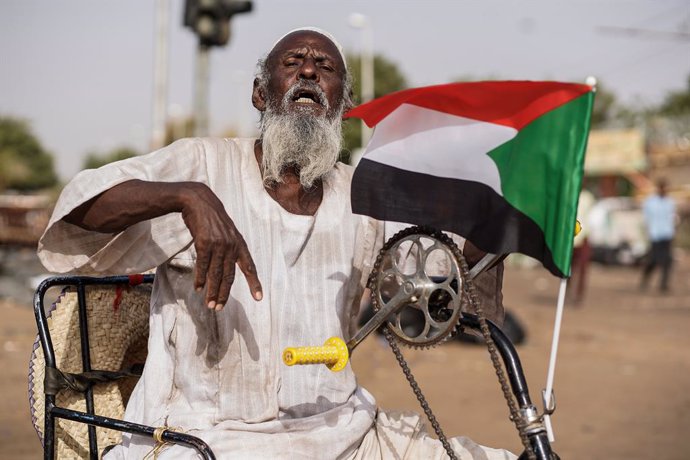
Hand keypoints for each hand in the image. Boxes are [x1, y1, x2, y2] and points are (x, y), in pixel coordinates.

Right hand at [180, 183, 262, 309]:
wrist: (198, 200)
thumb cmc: (212, 218)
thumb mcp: (227, 232)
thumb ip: (230, 249)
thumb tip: (227, 268)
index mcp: (240, 244)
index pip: (249, 267)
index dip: (254, 283)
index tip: (259, 298)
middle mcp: (231, 245)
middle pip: (229, 276)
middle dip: (224, 294)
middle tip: (219, 308)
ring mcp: (218, 244)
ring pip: (216, 274)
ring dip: (212, 291)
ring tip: (210, 304)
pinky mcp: (204, 243)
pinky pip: (203, 266)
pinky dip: (200, 279)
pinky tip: (198, 288)